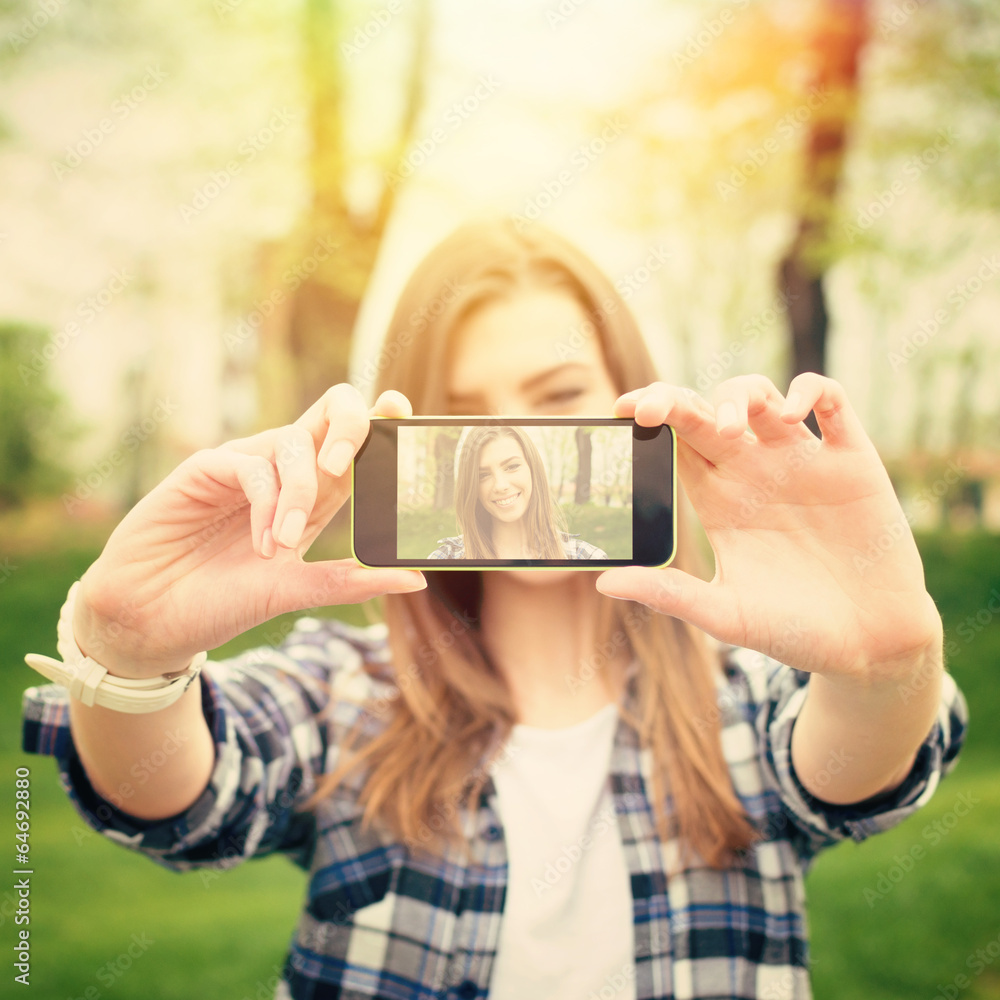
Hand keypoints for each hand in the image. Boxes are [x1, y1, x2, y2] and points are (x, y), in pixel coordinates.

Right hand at [73, 385, 424, 677]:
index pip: (354, 447)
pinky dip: (264, 503)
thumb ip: (353, 582)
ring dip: (296, 495)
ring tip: (281, 547)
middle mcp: (283, 473)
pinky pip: (251, 464)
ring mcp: (245, 467)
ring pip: (292, 442)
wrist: (153, 620)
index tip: (402, 409)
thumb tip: (417, 579)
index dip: (380, 422)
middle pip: (328, 415)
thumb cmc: (223, 603)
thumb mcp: (298, 592)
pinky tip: (259, 542)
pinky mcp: (206, 468)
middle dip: (350, 424)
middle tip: (347, 465)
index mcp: (313, 497)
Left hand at [596, 374, 941, 681]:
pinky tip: (793, 414)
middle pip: (707, 411)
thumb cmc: (794, 632)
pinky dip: (810, 391)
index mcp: (718, 500)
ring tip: (729, 426)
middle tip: (650, 409)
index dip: (650, 418)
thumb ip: (670, 595)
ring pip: (762, 397)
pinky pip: (831, 401)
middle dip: (675, 399)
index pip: (675, 442)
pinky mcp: (851, 459)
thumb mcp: (726, 615)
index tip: (622, 412)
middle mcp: (754, 472)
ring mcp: (801, 461)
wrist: (871, 645)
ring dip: (739, 395)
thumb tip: (603, 583)